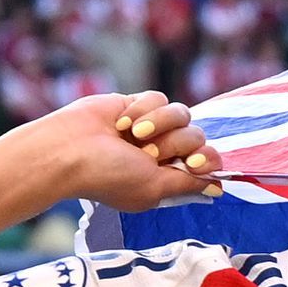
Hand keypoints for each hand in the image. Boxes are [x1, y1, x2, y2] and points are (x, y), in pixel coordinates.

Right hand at [22, 90, 224, 212]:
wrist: (68, 149)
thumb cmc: (108, 175)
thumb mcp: (154, 188)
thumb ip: (188, 184)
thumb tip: (219, 189)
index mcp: (169, 176)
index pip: (207, 162)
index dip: (207, 160)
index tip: (193, 164)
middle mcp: (162, 152)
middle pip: (197, 137)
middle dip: (176, 144)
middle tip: (149, 153)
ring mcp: (150, 127)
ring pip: (182, 114)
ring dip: (160, 124)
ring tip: (134, 135)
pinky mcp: (136, 104)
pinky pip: (159, 98)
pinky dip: (143, 109)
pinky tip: (121, 122)